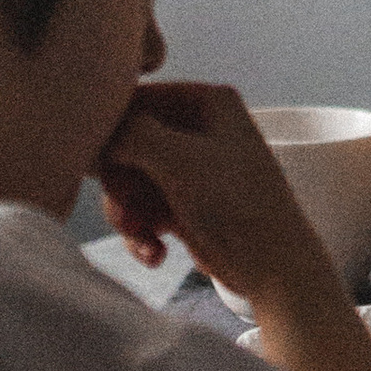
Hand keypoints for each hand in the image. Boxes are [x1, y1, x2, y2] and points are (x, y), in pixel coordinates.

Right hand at [96, 82, 337, 310]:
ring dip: (128, 216)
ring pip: (131, 182)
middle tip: (125, 212)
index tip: (97, 166)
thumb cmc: (237, 206)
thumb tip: (99, 131)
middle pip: (128, 146)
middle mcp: (201, 129)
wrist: (273, 269)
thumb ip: (131, 134)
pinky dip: (142, 233)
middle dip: (121, 185)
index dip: (111, 134)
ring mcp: (193, 169)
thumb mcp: (179, 160)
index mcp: (208, 102)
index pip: (137, 101)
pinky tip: (156, 254)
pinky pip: (144, 210)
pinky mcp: (187, 204)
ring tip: (143, 239)